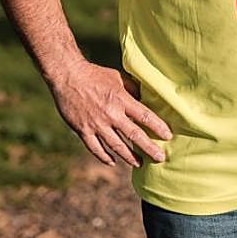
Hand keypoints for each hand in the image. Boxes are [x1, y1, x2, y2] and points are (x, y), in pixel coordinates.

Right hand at [48, 61, 172, 167]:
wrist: (68, 76)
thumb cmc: (95, 74)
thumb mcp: (118, 77)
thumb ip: (132, 90)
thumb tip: (145, 99)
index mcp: (121, 99)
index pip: (144, 116)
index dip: (158, 127)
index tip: (168, 136)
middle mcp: (111, 114)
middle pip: (133, 134)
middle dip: (148, 148)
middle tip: (160, 158)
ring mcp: (96, 124)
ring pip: (116, 145)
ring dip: (129, 156)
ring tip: (139, 163)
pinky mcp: (83, 130)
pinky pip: (95, 148)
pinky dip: (104, 156)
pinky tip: (112, 161)